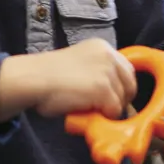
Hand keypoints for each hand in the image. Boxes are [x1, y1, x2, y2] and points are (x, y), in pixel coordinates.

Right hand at [0, 39, 136, 121]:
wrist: (32, 79)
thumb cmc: (47, 76)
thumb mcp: (79, 64)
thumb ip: (97, 72)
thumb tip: (112, 94)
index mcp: (102, 46)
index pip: (126, 69)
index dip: (121, 86)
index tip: (113, 97)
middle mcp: (108, 55)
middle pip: (130, 84)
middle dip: (120, 99)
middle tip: (104, 109)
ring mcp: (107, 71)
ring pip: (122, 100)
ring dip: (109, 109)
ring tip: (88, 109)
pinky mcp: (103, 89)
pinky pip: (113, 111)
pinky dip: (102, 116)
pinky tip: (86, 112)